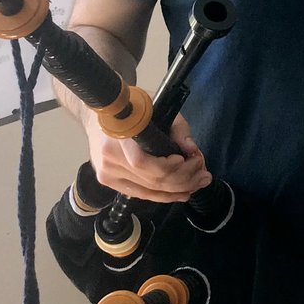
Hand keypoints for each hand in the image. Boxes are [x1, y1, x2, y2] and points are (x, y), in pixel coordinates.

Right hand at [87, 111, 210, 201]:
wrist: (99, 114)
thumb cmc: (132, 107)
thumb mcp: (157, 107)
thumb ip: (177, 128)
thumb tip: (192, 149)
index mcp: (118, 136)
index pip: (142, 161)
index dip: (167, 166)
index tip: (186, 159)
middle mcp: (109, 157)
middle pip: (149, 179)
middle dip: (183, 179)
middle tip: (204, 175)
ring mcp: (106, 172)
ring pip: (147, 190)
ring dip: (176, 190)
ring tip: (198, 184)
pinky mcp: (108, 181)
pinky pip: (139, 193)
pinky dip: (161, 196)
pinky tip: (180, 194)